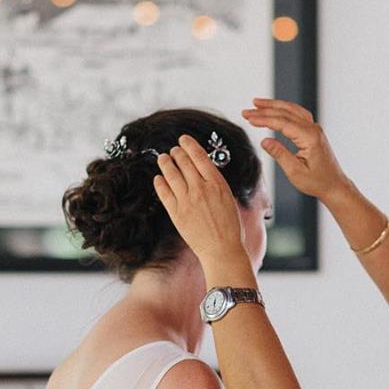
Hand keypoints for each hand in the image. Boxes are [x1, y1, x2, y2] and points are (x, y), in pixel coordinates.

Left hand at [153, 137, 247, 266]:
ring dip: (166, 163)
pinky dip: (160, 183)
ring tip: (163, 158)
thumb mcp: (229, 198)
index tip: (183, 139)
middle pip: (184, 163)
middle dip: (177, 153)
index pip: (199, 156)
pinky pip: (164, 193)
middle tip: (173, 150)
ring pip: (171, 174)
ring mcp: (187, 200)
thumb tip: (204, 172)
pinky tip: (158, 178)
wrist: (222, 249)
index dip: (189, 145)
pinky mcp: (176, 213)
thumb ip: (215, 184)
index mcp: (217, 183)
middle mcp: (201, 188)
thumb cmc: (230, 227)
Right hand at [242, 99, 351, 202]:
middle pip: (285, 112)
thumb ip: (279, 154)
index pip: (282, 123)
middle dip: (264, 110)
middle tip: (246, 111)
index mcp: (309, 137)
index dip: (263, 119)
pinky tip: (275, 109)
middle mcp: (313, 129)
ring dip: (274, 105)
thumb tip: (265, 140)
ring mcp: (314, 129)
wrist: (334, 185)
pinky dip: (284, 109)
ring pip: (292, 110)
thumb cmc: (317, 182)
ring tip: (257, 103)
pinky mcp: (313, 131)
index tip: (249, 118)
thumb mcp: (295, 171)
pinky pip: (297, 114)